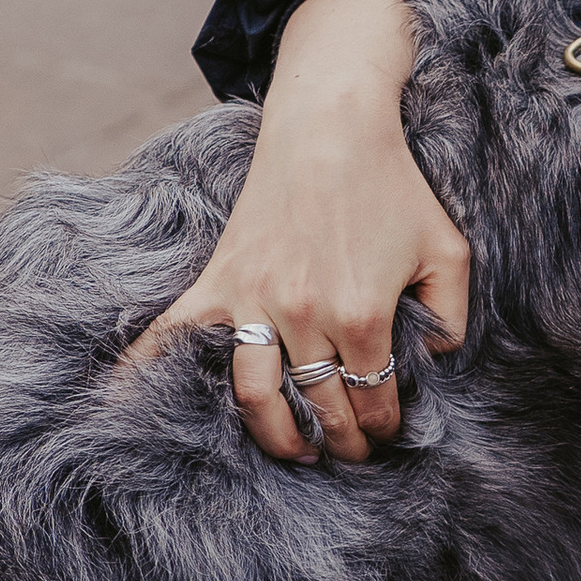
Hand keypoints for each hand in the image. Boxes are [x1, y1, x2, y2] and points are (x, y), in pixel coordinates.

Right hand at [125, 0, 469, 466]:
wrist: (332, 128)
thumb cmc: (395, 187)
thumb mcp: (448, 252)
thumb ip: (451, 319)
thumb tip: (432, 367)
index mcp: (363, 314)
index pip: (374, 399)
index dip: (385, 427)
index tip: (387, 435)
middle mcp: (303, 315)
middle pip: (320, 407)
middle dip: (341, 441)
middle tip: (350, 452)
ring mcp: (254, 300)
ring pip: (254, 396)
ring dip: (276, 436)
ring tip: (296, 452)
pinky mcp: (220, 281)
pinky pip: (175, 338)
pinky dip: (148, 375)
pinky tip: (129, 410)